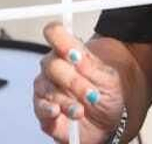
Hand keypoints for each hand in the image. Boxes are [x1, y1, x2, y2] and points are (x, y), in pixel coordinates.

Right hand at [34, 23, 124, 141]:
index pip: (55, 34)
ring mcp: (46, 89)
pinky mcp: (44, 112)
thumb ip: (88, 65)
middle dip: (72, 81)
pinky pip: (40, 110)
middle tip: (90, 93)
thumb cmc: (106, 91)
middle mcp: (53, 68)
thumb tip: (73, 54)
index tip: (73, 54)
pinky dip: (49, 113)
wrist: (111, 117)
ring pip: (46, 90)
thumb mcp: (106, 77)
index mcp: (69, 52)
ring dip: (64, 101)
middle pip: (52, 65)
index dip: (59, 39)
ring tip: (80, 110)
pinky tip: (59, 114)